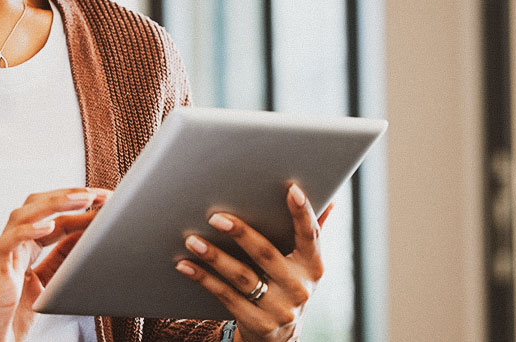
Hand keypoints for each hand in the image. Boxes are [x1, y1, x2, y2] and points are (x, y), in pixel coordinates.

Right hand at [0, 187, 111, 341]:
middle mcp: (15, 241)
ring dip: (54, 204)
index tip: (106, 200)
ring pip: (23, 214)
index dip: (80, 206)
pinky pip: (8, 241)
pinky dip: (27, 231)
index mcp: (28, 243)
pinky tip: (47, 225)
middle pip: (39, 205)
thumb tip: (87, 235)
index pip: (56, 216)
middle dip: (69, 196)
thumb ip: (63, 257)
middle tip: (97, 193)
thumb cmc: (14, 308)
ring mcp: (4, 250)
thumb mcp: (49, 278)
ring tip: (80, 200)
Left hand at [173, 182, 334, 341]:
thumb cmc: (287, 286)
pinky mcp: (258, 322)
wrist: (280, 337)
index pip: (310, 236)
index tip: (292, 189)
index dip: (303, 213)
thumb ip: (311, 233)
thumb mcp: (303, 264)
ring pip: (242, 277)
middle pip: (266, 254)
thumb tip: (330, 200)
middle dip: (241, 234)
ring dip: (214, 257)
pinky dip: (203, 279)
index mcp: (313, 267)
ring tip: (192, 240)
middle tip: (215, 217)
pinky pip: (225, 296)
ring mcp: (279, 308)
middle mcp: (299, 287)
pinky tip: (185, 265)